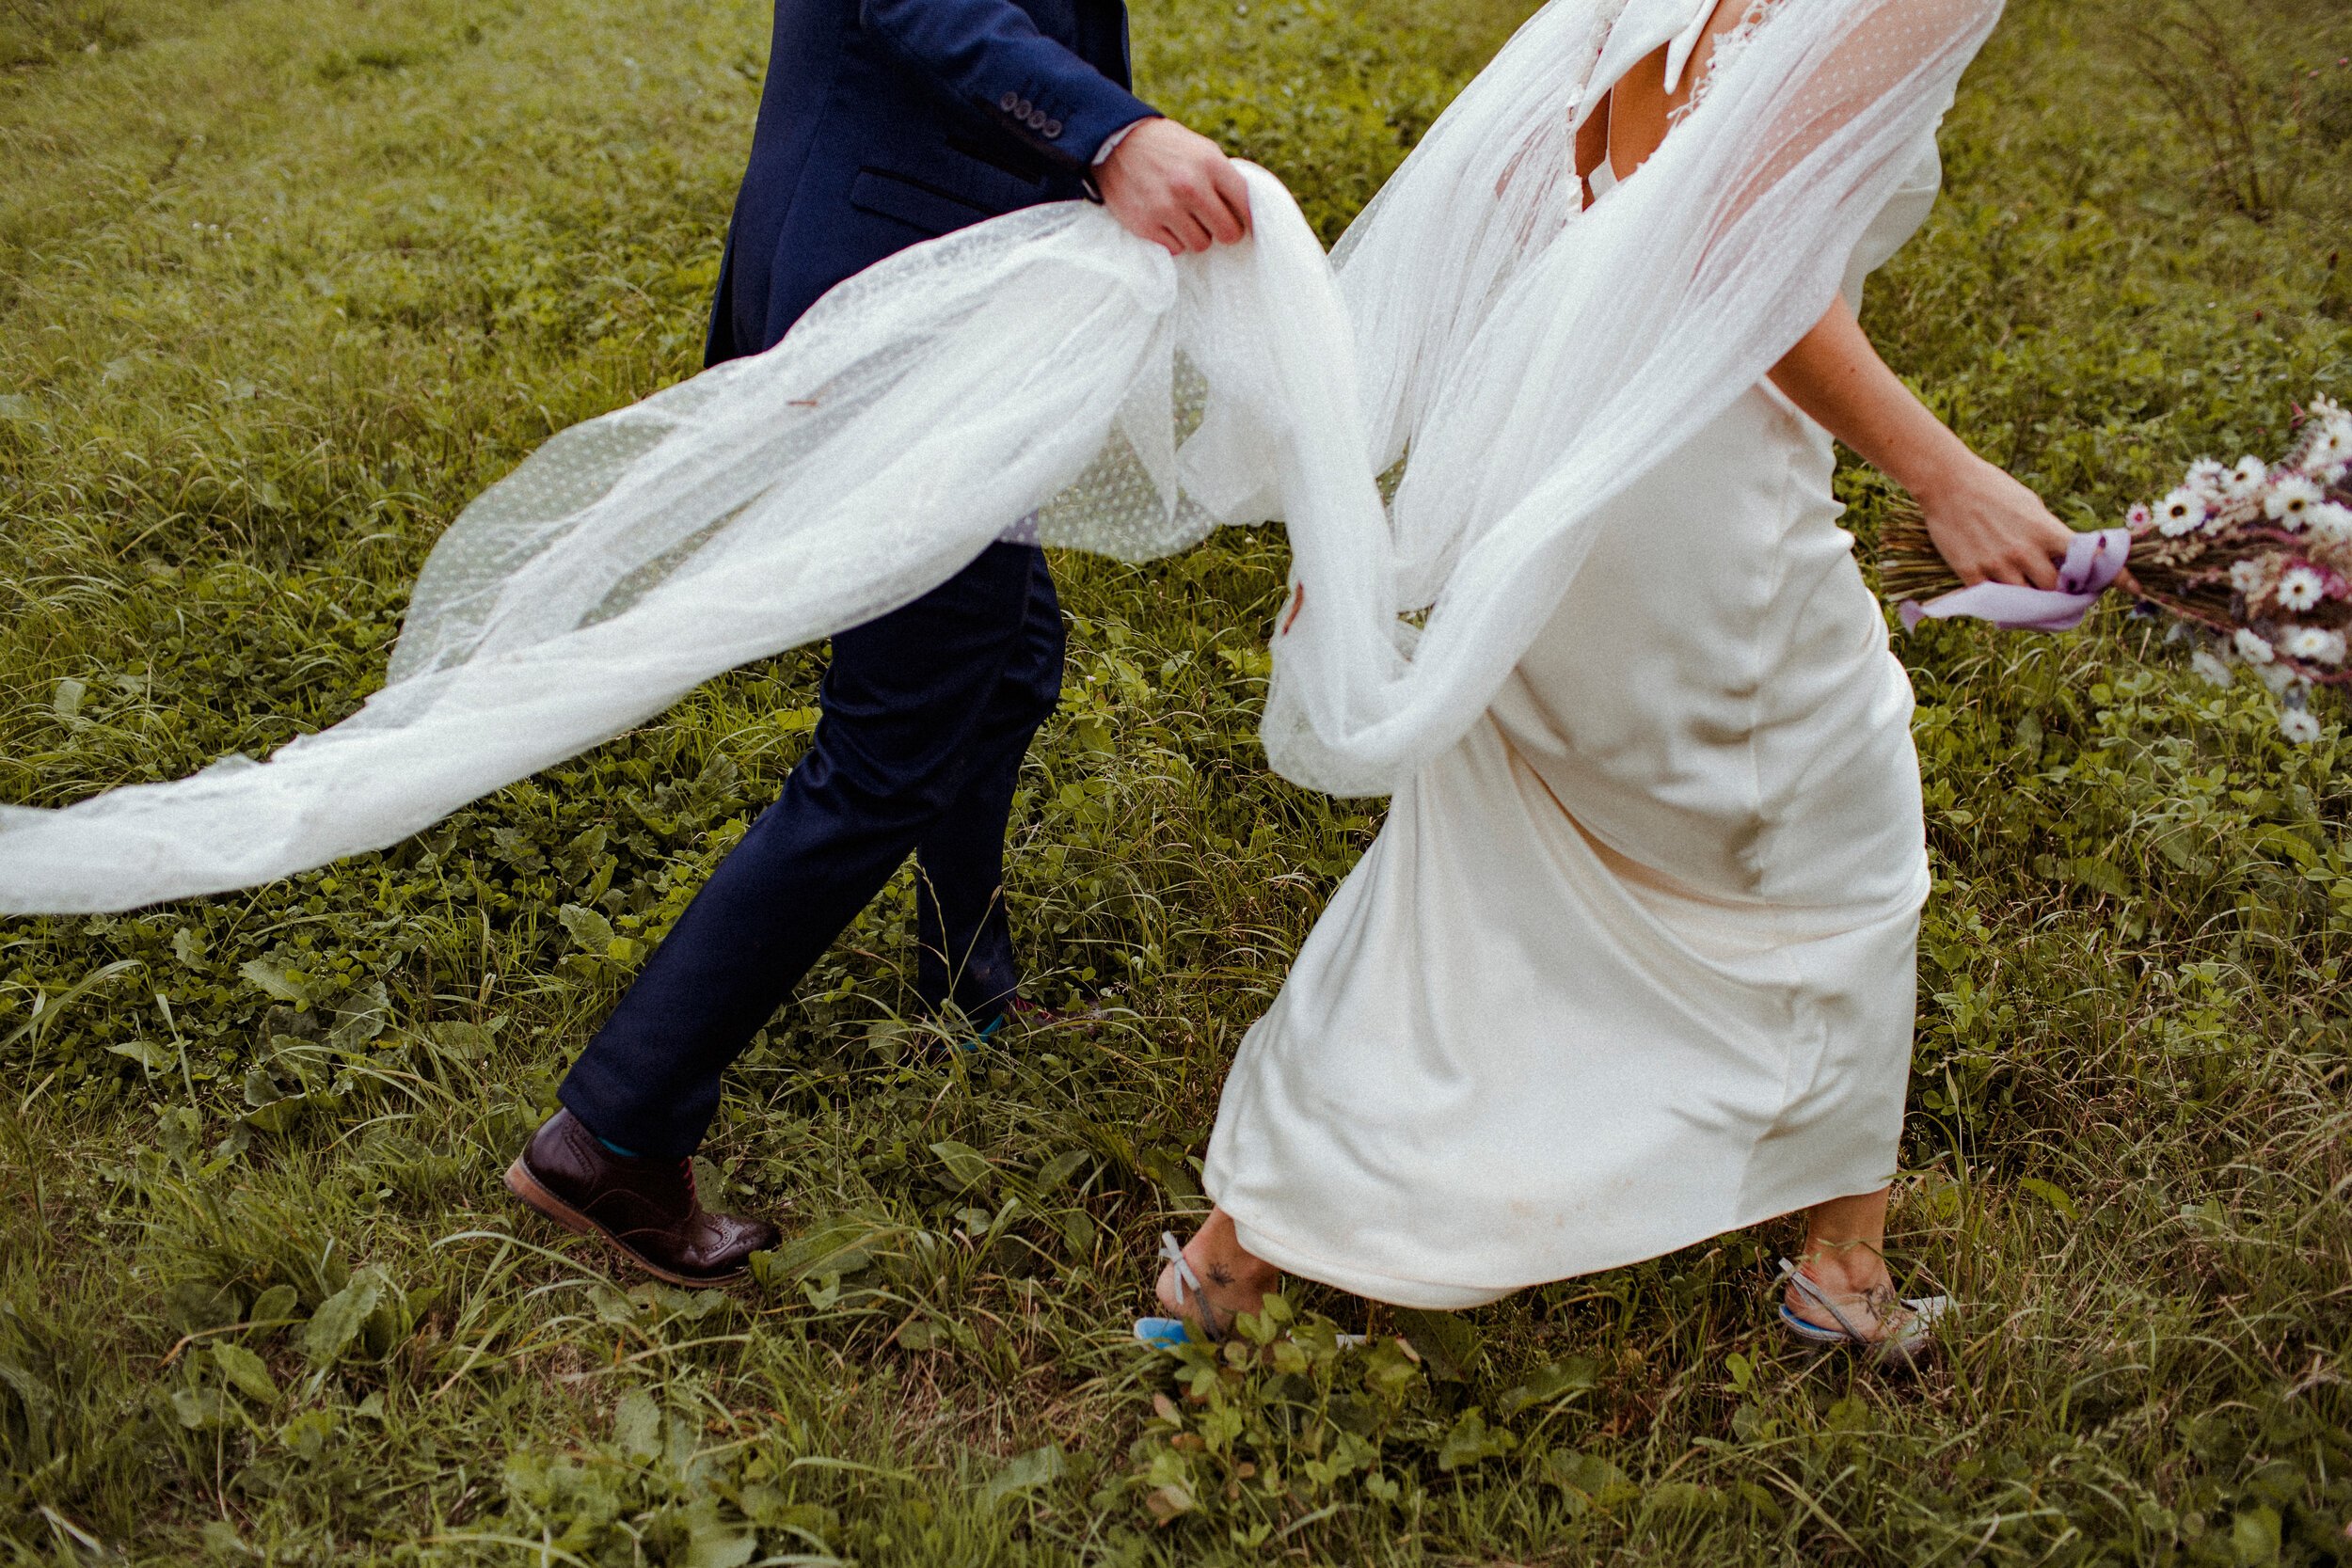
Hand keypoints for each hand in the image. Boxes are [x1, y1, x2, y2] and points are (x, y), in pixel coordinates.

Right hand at [1096, 117, 1251, 254]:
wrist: (1115, 142)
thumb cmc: (1166, 148)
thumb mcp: (1201, 150)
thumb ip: (1223, 177)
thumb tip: (1248, 211)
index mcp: (1210, 164)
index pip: (1246, 204)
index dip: (1249, 218)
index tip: (1246, 224)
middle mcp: (1190, 186)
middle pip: (1229, 232)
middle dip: (1225, 230)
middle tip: (1215, 224)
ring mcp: (1166, 207)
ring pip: (1202, 245)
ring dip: (1197, 235)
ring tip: (1185, 218)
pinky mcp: (1146, 225)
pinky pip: (1176, 248)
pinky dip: (1174, 239)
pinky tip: (1166, 221)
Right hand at [1916, 455, 2076, 588]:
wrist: (1947, 483)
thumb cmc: (1992, 488)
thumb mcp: (2029, 504)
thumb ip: (2045, 531)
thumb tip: (2059, 556)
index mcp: (2044, 530)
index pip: (2082, 562)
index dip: (2089, 575)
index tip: (2086, 582)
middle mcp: (2024, 551)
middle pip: (2052, 589)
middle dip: (2053, 592)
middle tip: (2050, 593)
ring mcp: (1996, 564)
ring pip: (2022, 601)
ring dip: (2025, 601)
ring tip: (2023, 597)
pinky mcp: (1970, 572)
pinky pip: (1991, 601)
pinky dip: (1996, 601)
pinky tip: (1997, 596)